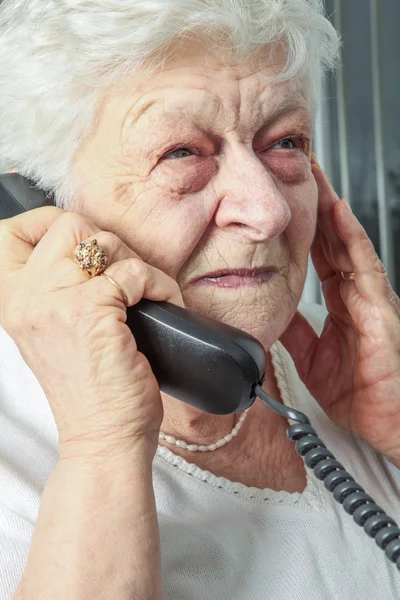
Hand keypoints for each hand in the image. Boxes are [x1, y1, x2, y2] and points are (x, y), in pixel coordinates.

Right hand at [0, 207, 183, 457]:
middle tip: (126, 277)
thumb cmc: (89, 393)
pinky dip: (158, 284)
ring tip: (147, 294)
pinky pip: (134, 271)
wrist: (103, 439)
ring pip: (101, 241)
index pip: (11, 233)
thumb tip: (93, 255)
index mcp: (12, 302)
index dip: (49, 223)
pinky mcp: (91, 311)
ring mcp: (56, 302)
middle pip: (66, 225)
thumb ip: (57, 294)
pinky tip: (164, 305)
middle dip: (106, 243)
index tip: (85, 244)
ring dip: (136, 263)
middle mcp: (26, 297)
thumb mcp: (54, 337)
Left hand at [280, 157, 399, 466]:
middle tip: (295, 170)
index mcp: (342, 303)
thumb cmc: (362, 393)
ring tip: (314, 176)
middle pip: (333, 239)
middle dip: (315, 204)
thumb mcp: (313, 358)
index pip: (320, 254)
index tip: (284, 201)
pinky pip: (365, 267)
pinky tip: (338, 213)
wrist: (392, 424)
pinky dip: (352, 239)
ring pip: (349, 243)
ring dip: (330, 208)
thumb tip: (272, 312)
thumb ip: (296, 332)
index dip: (302, 226)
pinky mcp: (381, 309)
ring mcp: (371, 298)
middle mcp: (358, 293)